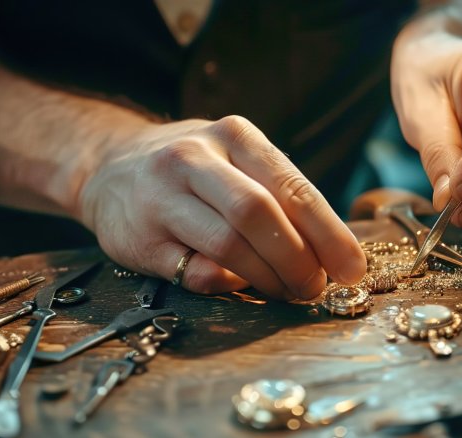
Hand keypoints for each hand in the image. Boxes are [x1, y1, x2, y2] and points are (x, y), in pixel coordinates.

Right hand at [77, 115, 365, 299]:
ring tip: (286, 292)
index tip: (351, 268)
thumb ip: (280, 194)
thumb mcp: (237, 160)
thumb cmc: (195, 169)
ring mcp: (159, 198)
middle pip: (259, 215)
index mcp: (233, 135)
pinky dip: (227, 285)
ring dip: (268, 279)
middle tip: (314, 288)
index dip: (328, 234)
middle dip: (297, 260)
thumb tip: (335, 253)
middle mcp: (192, 159)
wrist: (109, 167)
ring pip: (228, 247)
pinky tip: (238, 284)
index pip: (291, 187)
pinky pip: (195, 273)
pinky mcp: (137, 239)